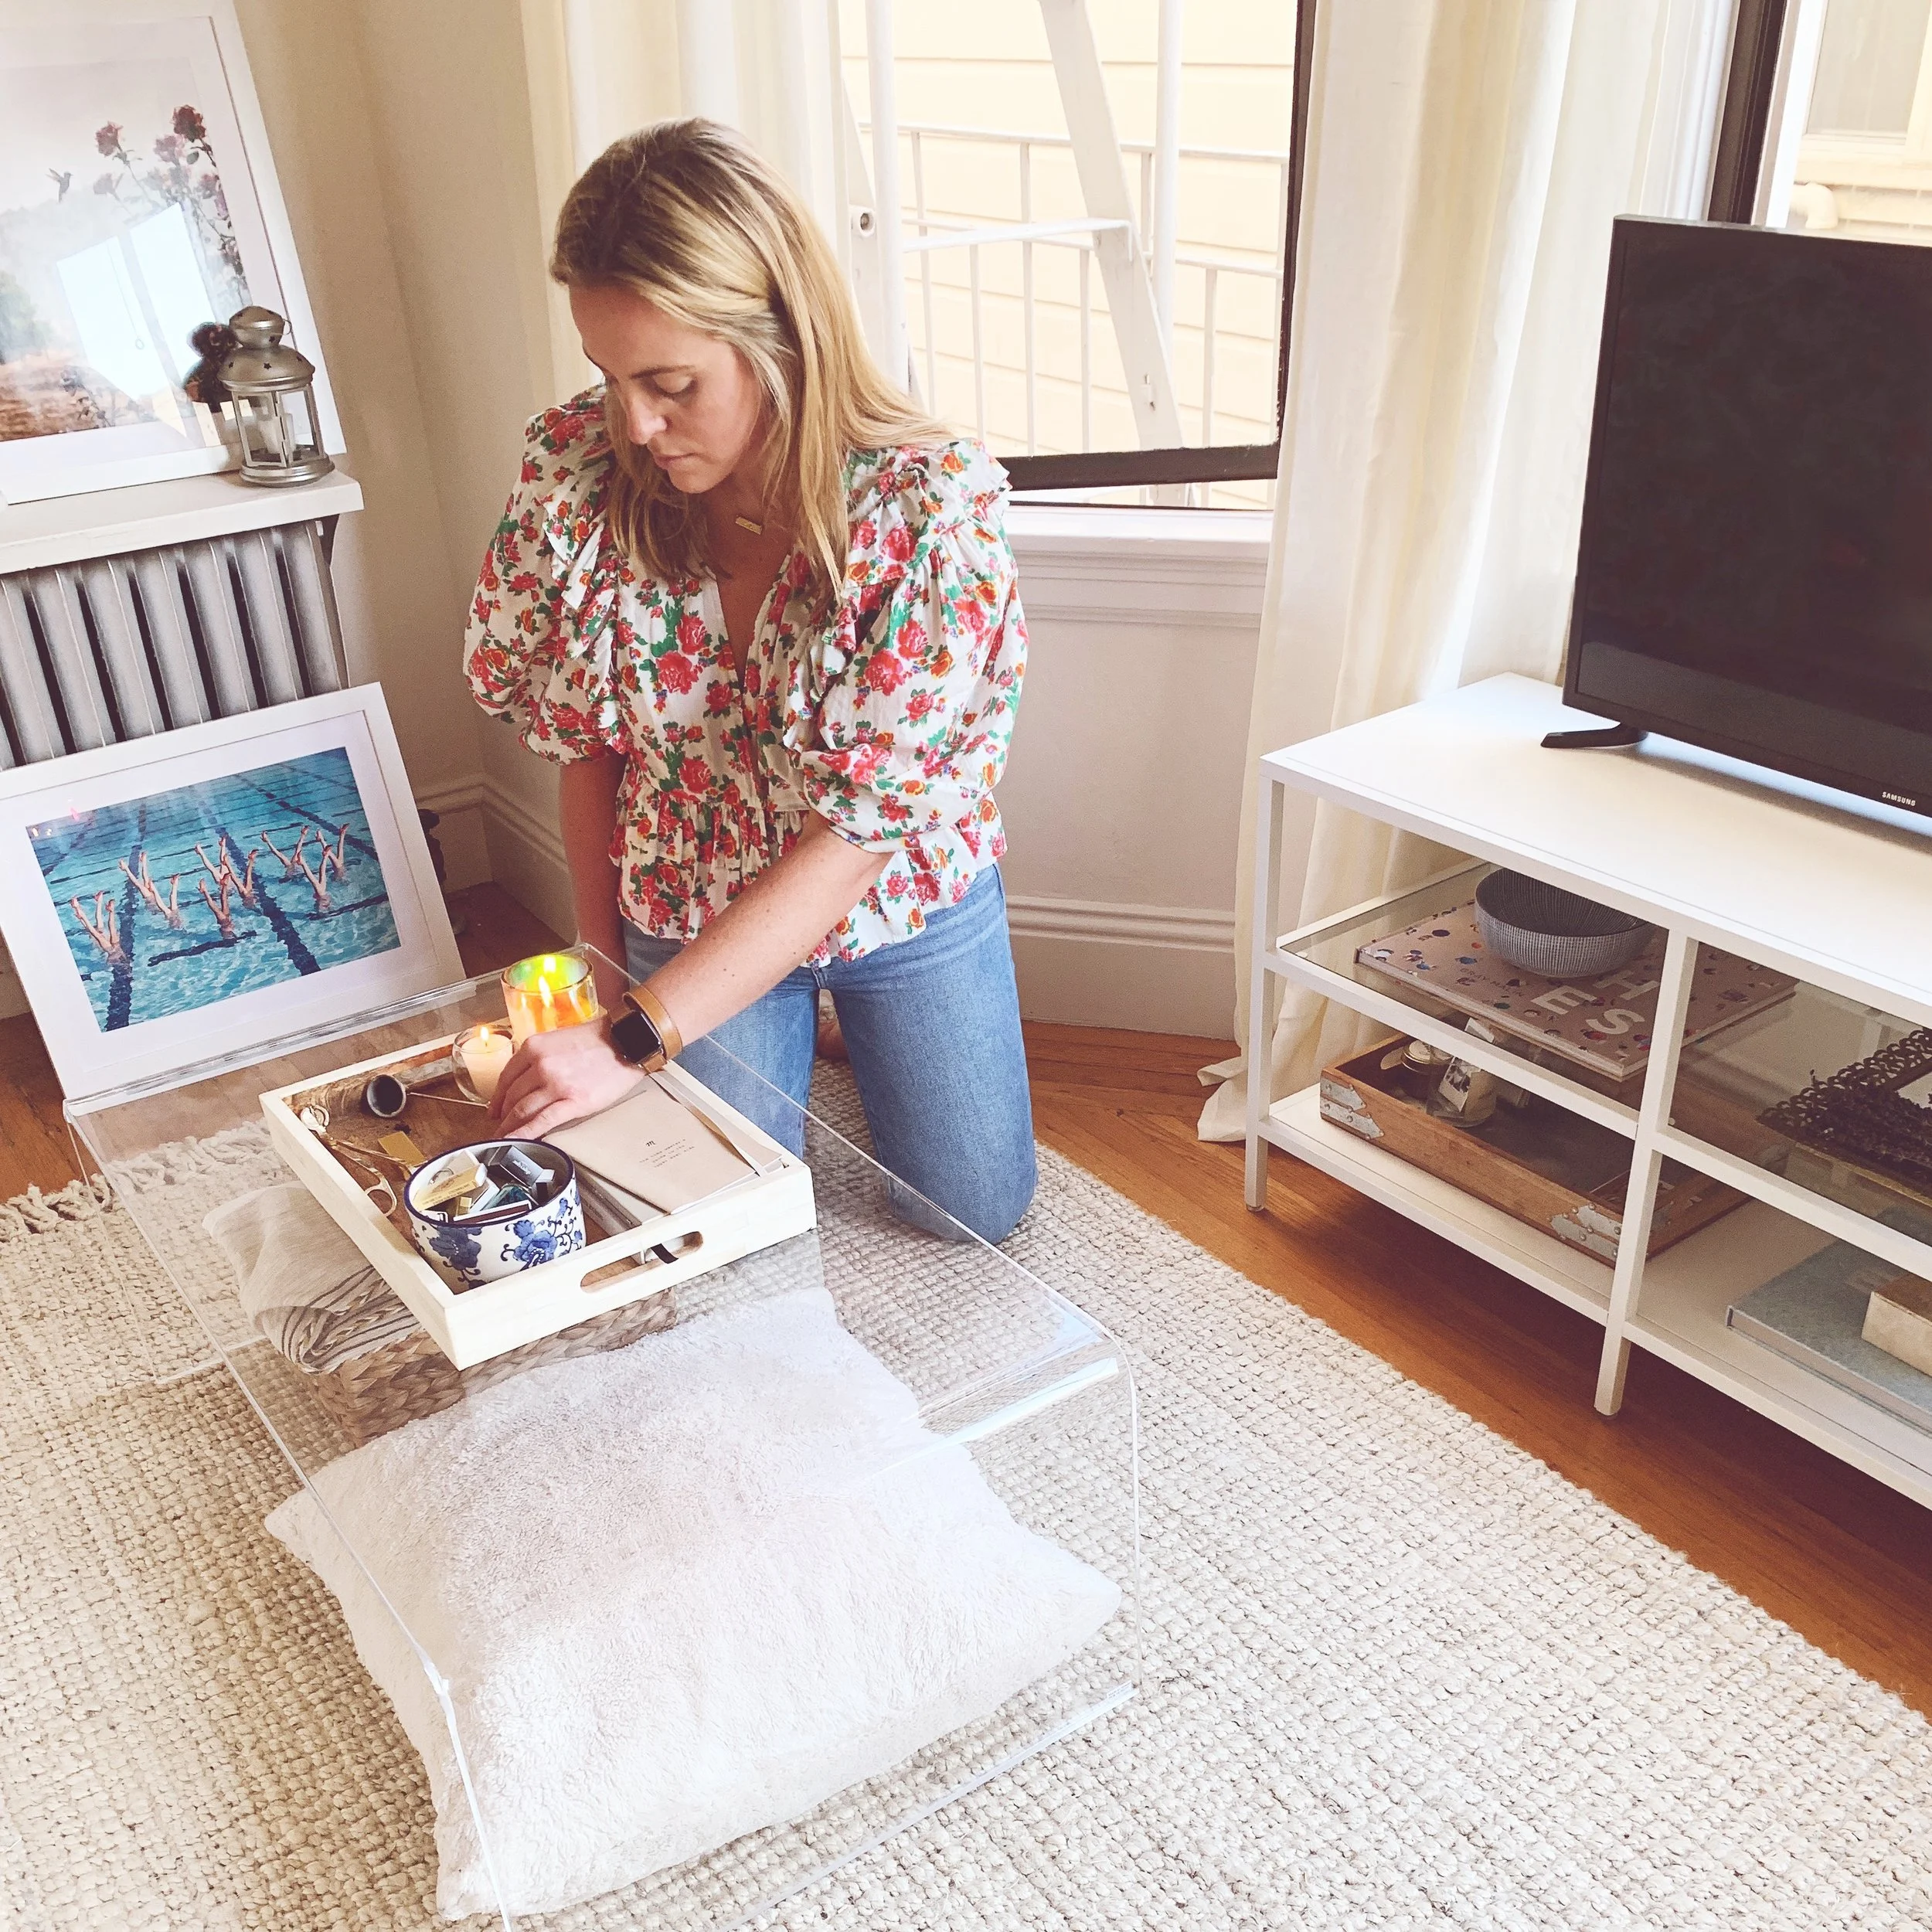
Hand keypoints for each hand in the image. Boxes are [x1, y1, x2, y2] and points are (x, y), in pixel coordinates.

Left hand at [489, 1020, 644, 1140]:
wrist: (627, 1041)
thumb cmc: (599, 1039)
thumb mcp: (559, 1039)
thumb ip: (539, 1056)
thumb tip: (527, 1079)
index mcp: (534, 1048)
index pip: (506, 1077)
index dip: (497, 1097)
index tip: (495, 1109)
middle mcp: (540, 1065)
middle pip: (512, 1097)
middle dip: (503, 1116)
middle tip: (499, 1127)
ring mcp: (555, 1085)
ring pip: (522, 1111)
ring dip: (510, 1127)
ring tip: (506, 1137)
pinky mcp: (573, 1102)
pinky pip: (541, 1122)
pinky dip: (524, 1134)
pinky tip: (516, 1140)